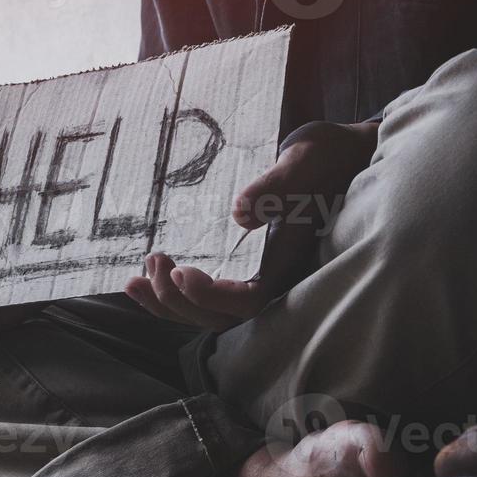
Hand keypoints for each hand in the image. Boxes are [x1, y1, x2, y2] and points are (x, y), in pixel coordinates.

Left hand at [125, 120, 379, 330]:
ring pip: (210, 314)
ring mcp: (260, 277)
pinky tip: (147, 276)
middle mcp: (275, 280)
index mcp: (291, 263)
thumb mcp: (302, 163)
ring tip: (137, 277)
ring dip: (169, 303)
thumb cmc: (324, 159)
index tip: (180, 270)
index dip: (211, 298)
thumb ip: (275, 186)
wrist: (338, 156)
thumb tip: (240, 212)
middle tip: (154, 263)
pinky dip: (174, 294)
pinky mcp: (246, 268)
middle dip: (179, 301)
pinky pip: (208, 296)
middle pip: (222, 320)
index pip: (248, 303)